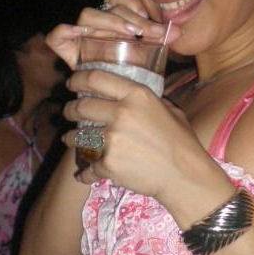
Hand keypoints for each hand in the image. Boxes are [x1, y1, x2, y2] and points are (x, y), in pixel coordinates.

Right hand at [45, 0, 180, 68]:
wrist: (122, 97)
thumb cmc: (137, 69)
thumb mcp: (152, 50)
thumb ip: (161, 38)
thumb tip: (177, 31)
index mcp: (115, 18)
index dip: (132, 1)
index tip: (149, 18)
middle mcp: (98, 24)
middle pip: (107, 6)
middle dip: (131, 17)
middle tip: (147, 32)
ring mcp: (82, 36)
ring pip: (88, 15)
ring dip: (111, 22)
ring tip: (130, 35)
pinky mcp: (68, 51)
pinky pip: (57, 36)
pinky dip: (64, 32)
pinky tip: (80, 34)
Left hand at [63, 65, 207, 200]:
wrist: (184, 176)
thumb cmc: (183, 142)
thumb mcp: (170, 110)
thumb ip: (148, 101)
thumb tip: (132, 97)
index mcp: (137, 95)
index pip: (95, 78)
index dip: (78, 79)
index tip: (72, 82)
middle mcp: (121, 113)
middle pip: (81, 106)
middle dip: (70, 109)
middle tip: (69, 111)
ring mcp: (112, 139)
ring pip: (78, 136)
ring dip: (71, 138)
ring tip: (70, 139)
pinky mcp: (108, 163)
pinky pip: (89, 167)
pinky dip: (85, 172)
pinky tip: (84, 174)